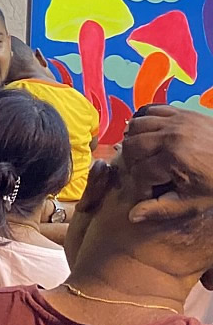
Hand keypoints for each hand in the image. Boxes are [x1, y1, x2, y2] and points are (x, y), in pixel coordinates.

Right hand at [121, 105, 212, 222]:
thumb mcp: (193, 203)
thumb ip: (162, 208)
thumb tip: (132, 215)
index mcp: (174, 159)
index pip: (138, 173)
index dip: (139, 187)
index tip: (147, 193)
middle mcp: (170, 136)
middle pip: (130, 147)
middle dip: (131, 163)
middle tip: (141, 173)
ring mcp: (176, 121)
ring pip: (135, 126)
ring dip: (133, 141)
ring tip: (142, 155)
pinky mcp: (181, 113)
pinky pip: (149, 109)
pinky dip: (142, 120)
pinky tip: (146, 134)